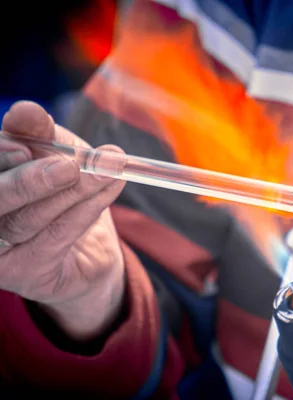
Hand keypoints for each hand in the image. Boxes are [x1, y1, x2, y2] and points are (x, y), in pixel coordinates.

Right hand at [0, 101, 126, 341]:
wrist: (88, 248)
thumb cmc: (63, 191)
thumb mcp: (55, 152)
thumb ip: (39, 133)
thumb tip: (26, 111)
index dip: (1, 153)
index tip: (25, 146)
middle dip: (31, 181)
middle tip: (70, 166)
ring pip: (30, 219)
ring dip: (76, 190)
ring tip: (110, 167)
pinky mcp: (25, 273)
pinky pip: (57, 236)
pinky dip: (88, 208)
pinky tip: (112, 185)